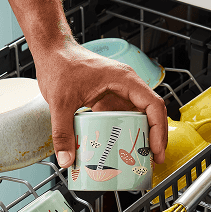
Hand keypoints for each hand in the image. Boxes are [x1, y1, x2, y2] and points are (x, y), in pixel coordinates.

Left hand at [33, 40, 167, 168]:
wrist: (52, 51)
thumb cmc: (60, 65)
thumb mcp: (60, 102)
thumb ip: (63, 132)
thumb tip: (66, 160)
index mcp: (124, 80)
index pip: (153, 104)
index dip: (158, 129)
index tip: (155, 148)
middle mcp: (126, 85)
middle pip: (151, 112)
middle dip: (155, 136)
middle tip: (154, 159)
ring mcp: (118, 92)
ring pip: (139, 115)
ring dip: (142, 135)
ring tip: (141, 158)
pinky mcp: (108, 98)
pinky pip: (122, 117)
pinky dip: (125, 132)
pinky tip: (120, 148)